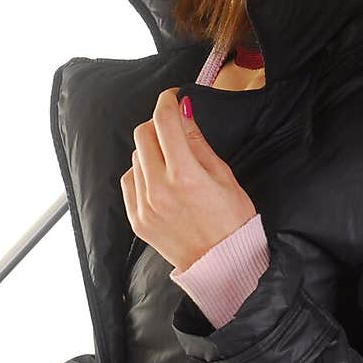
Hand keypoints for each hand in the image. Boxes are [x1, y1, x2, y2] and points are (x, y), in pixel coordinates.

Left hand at [119, 88, 257, 272]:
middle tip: (174, 129)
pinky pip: (129, 181)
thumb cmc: (232, 220)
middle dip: (158, 124)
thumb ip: (197, 142)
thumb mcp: (223, 175)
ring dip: (151, 151)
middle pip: (143, 134)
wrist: (223, 264)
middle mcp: (159, 190)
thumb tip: (181, 111)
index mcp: (185, 176)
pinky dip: (141, 174)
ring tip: (173, 164)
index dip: (167, 102)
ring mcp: (144, 206)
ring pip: (135, 157)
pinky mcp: (136, 219)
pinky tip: (160, 182)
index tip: (172, 98)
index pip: (164, 122)